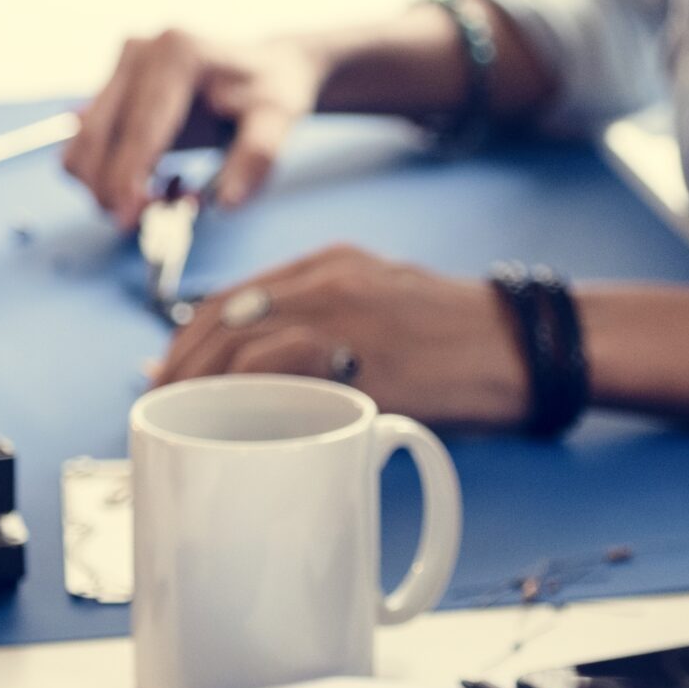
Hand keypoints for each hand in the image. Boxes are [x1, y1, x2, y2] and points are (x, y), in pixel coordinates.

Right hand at [64, 29, 328, 228]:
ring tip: (160, 196)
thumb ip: (256, 159)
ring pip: (82, 142)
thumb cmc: (270, 95)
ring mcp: (119, 67)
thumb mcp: (278, 122)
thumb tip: (225, 202)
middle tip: (146, 221)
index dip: (127, 178)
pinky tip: (149, 180)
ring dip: (105, 184)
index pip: (140, 128)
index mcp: (178, 54)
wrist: (264, 69)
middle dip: (110, 189)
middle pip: (98, 135)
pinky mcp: (110, 86)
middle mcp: (139, 53)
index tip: (125, 219)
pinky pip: (88, 142)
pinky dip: (106, 173)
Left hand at [154, 244, 530, 427]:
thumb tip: (280, 373)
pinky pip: (280, 371)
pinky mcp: (364, 361)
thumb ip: (335, 322)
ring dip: (200, 387)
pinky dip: (244, 396)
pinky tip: (233, 423)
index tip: (165, 370)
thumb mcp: (391, 303)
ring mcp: (344, 318)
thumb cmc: (466, 339)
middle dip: (179, 366)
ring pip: (240, 343)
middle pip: (223, 319)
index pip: (234, 295)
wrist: (527, 345)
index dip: (188, 336)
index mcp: (333, 264)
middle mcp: (329, 281)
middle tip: (161, 405)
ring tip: (185, 423)